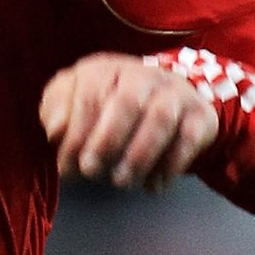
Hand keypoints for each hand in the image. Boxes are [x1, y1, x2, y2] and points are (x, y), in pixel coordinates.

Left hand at [39, 53, 218, 190]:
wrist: (166, 103)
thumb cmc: (106, 109)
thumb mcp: (73, 102)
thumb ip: (57, 110)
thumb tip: (55, 130)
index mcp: (107, 69)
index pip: (91, 93)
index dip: (77, 132)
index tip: (67, 166)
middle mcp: (143, 74)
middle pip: (128, 101)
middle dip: (107, 139)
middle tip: (91, 172)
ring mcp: (175, 93)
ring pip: (161, 118)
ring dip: (138, 155)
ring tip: (121, 182)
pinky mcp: (200, 115)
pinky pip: (189, 138)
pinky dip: (170, 165)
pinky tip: (152, 186)